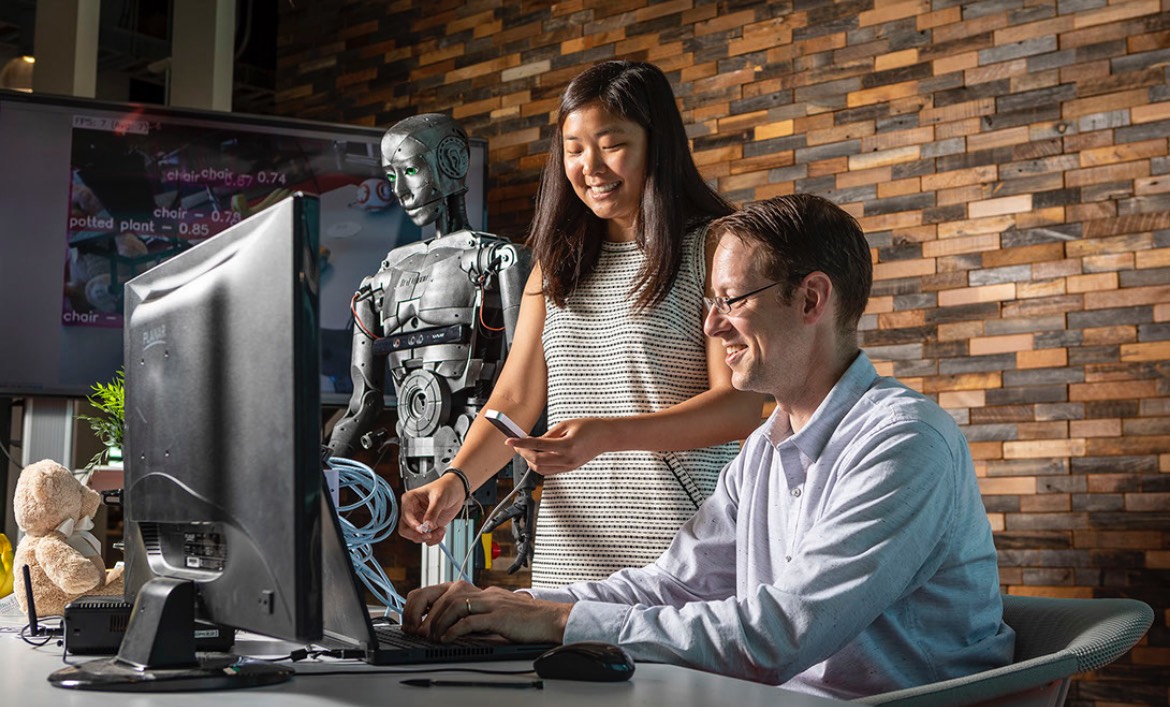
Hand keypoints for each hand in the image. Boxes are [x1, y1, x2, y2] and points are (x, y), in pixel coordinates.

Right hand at [397, 474, 465, 544]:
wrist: (458, 490)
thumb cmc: (446, 487)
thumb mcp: (439, 497)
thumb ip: (432, 512)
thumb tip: (427, 526)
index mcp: (410, 500)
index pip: (405, 516)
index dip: (413, 525)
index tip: (423, 529)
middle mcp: (412, 511)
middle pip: (405, 530)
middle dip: (418, 535)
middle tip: (429, 534)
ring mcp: (420, 520)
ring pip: (415, 537)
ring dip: (429, 537)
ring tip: (440, 530)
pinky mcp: (428, 526)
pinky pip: (426, 539)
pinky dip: (434, 539)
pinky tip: (442, 531)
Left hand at [403, 581, 568, 643]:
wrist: (550, 619)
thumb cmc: (524, 619)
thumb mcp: (495, 611)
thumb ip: (476, 613)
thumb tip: (450, 624)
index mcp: (481, 591)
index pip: (444, 589)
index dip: (425, 603)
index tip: (416, 620)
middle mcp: (484, 593)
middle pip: (445, 595)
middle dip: (427, 614)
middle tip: (419, 631)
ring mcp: (491, 603)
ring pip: (454, 605)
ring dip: (438, 622)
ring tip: (432, 636)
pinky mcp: (499, 616)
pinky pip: (470, 621)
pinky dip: (453, 630)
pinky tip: (446, 640)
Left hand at [507, 417, 612, 474]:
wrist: (606, 437)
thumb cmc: (588, 427)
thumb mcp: (566, 425)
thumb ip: (547, 435)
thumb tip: (532, 442)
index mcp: (567, 445)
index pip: (538, 446)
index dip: (521, 443)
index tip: (509, 441)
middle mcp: (567, 459)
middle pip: (536, 461)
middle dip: (522, 453)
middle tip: (516, 444)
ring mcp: (568, 466)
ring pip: (540, 469)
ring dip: (529, 460)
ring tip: (526, 449)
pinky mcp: (569, 469)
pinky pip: (548, 470)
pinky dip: (539, 463)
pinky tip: (537, 454)